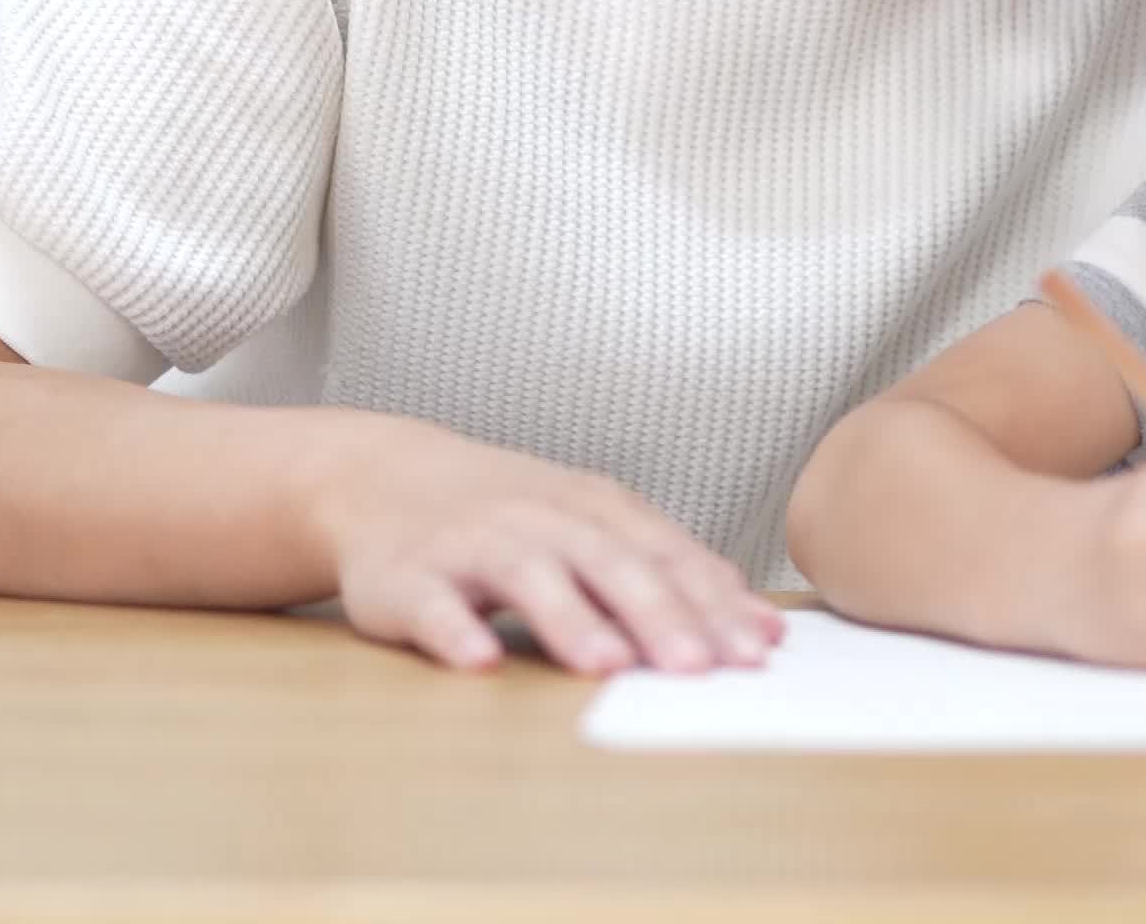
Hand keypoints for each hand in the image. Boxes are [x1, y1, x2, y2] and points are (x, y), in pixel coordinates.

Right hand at [315, 416, 782, 675]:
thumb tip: (763, 627)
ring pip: (526, 575)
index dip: (712, 602)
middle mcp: (539, 519)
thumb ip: (672, 573)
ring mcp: (471, 543)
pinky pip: (432, 603)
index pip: (665, 554)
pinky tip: (479, 661)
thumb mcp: (594, 527)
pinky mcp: (407, 576)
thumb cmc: (510, 515)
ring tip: (604, 665)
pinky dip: (455, 629)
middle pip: (607, 562)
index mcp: (593, 509)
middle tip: (698, 668)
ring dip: (568, 618)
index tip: (756, 651)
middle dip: (657, 614)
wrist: (382, 477)